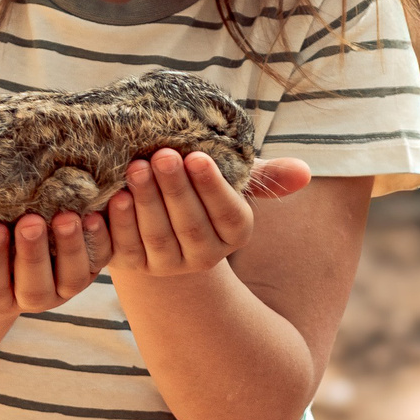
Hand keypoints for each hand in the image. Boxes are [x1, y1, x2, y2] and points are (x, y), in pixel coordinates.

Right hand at [0, 209, 112, 314]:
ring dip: (73, 247)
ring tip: (68, 216)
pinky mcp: (92, 265)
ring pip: (73, 278)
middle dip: (33, 255)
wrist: (15, 237)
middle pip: (34, 287)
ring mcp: (65, 284)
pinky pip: (103, 257)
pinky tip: (98, 212)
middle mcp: (32, 296)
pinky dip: (104, 237)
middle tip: (31, 221)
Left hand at [107, 150, 312, 278]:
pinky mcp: (132, 265)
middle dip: (175, 189)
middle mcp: (204, 256)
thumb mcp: (232, 177)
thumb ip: (267, 175)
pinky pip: (125, 247)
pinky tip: (115, 196)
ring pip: (157, 236)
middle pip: (191, 225)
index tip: (198, 156)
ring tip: (136, 167)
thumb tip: (304, 172)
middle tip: (162, 154)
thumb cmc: (200, 184)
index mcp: (234, 233)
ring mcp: (166, 264)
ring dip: (147, 202)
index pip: (229, 214)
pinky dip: (119, 223)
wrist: (161, 213)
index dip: (213, 188)